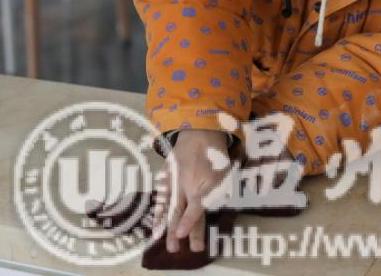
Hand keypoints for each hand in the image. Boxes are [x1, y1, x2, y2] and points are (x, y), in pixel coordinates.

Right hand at [154, 129, 230, 253]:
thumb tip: (213, 210)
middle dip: (174, 231)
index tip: (181, 234)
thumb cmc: (215, 157)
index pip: (195, 208)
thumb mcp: (223, 175)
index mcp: (201, 185)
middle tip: (172, 248)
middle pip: (178, 211)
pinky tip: (156, 219)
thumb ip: (217, 195)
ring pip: (166, 204)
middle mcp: (184, 184)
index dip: (188, 221)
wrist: (199, 133)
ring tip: (157, 237)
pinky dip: (158, 207)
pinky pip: (161, 193)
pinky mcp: (166, 175)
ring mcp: (173, 179)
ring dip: (163, 222)